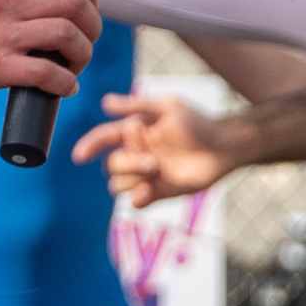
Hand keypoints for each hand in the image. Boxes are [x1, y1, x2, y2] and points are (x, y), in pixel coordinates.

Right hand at [0, 0, 95, 109]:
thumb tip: (39, 8)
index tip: (88, 11)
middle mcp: (1, 3)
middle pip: (74, 1)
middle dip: (92, 24)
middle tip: (86, 43)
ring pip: (67, 33)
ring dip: (83, 54)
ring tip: (75, 67)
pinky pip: (48, 73)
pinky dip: (66, 83)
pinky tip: (63, 89)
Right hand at [72, 91, 241, 203]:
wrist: (225, 146)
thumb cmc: (198, 123)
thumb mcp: (168, 107)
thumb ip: (136, 105)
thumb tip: (105, 103)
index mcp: (134, 133)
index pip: (102, 139)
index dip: (89, 146)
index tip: (80, 156)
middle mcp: (136, 154)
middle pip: (111, 165)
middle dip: (127, 164)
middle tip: (152, 162)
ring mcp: (146, 175)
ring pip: (119, 184)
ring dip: (133, 179)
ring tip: (156, 171)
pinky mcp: (158, 192)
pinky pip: (136, 202)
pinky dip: (138, 199)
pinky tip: (148, 192)